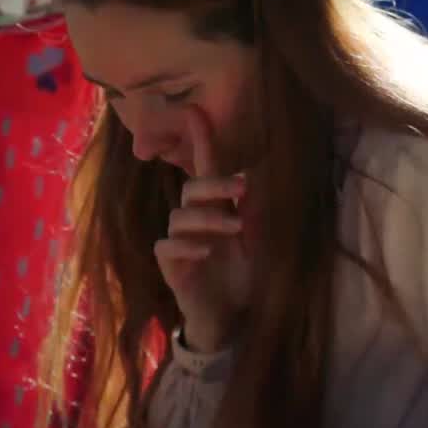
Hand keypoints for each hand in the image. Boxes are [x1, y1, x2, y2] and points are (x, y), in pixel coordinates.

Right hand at [154, 108, 251, 352]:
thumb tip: (255, 178)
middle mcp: (192, 220)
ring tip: (235, 229)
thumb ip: (257, 212)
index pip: (204, 169)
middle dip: (215, 184)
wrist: (232, 317)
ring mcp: (178, 242)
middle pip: (191, 189)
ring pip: (180, 216)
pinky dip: (188, 247)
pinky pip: (168, 247)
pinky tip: (207, 252)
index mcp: (214, 208)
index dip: (200, 141)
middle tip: (243, 188)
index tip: (195, 110)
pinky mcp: (170, 266)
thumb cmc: (244, 277)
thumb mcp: (259, 242)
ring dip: (209, 218)